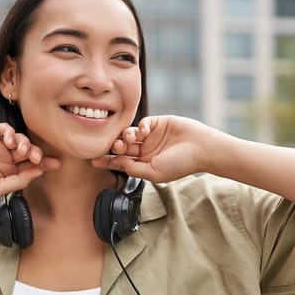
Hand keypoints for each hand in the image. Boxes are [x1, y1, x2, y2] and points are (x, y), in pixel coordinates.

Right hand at [0, 123, 59, 197]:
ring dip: (25, 143)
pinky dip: (10, 132)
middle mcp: (6, 157)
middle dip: (36, 152)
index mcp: (11, 171)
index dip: (45, 163)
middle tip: (36, 157)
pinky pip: (4, 128)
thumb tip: (40, 172)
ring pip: (19, 138)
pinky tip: (8, 141)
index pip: (32, 165)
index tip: (56, 163)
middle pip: (29, 150)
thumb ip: (20, 180)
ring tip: (21, 150)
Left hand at [91, 116, 216, 182]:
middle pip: (123, 147)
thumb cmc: (180, 164)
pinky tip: (144, 131)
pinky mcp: (157, 123)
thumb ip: (133, 168)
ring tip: (130, 140)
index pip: (122, 162)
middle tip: (117, 146)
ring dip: (126, 136)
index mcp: (145, 164)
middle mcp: (146, 150)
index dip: (108, 161)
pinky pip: (142, 123)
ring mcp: (151, 136)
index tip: (93, 160)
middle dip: (116, 146)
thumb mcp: (153, 172)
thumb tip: (116, 163)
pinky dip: (139, 126)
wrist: (201, 148)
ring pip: (130, 134)